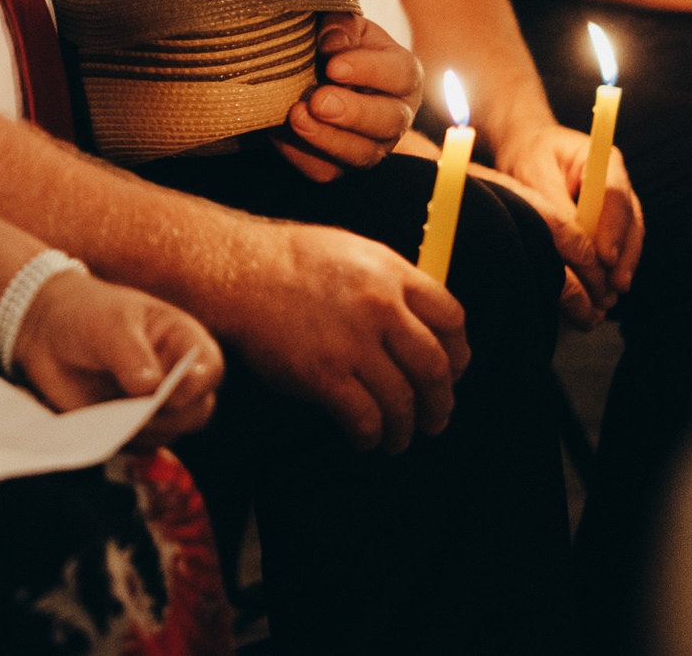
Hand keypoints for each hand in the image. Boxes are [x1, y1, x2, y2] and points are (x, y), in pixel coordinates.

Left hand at [12, 272, 221, 446]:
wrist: (48, 333)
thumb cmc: (88, 314)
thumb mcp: (109, 324)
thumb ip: (130, 353)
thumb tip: (150, 388)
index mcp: (183, 340)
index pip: (209, 368)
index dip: (194, 385)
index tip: (167, 393)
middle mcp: (178, 376)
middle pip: (196, 410)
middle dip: (168, 416)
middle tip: (134, 409)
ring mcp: (157, 404)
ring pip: (169, 432)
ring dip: (143, 429)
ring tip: (110, 413)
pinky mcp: (133, 424)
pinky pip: (139, 443)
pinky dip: (123, 438)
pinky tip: (101, 422)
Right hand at [220, 222, 466, 452]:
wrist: (232, 272)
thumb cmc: (282, 259)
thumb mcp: (348, 251)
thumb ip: (385, 282)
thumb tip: (412, 318)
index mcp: (391, 273)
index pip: (451, 317)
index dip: (459, 351)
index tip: (455, 369)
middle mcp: (381, 308)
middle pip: (435, 366)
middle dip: (441, 401)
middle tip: (436, 418)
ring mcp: (353, 343)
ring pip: (403, 400)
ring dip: (407, 427)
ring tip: (400, 438)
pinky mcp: (325, 374)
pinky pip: (365, 417)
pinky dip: (371, 435)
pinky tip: (366, 438)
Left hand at [272, 12, 421, 181]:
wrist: (307, 75)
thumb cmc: (332, 46)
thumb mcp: (338, 25)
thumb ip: (340, 25)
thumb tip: (333, 42)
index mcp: (402, 74)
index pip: (399, 74)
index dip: (369, 71)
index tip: (334, 66)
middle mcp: (396, 114)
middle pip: (389, 121)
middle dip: (353, 112)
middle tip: (319, 100)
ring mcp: (372, 145)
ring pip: (362, 154)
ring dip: (329, 139)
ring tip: (297, 117)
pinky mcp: (341, 166)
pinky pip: (326, 170)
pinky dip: (303, 154)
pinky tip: (282, 133)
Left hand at [481, 123, 642, 324]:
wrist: (523, 146)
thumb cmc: (527, 154)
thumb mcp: (533, 173)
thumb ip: (553, 203)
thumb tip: (572, 241)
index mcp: (602, 160)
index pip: (615, 196)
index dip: (613, 228)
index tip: (604, 256)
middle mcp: (617, 181)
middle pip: (630, 220)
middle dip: (624, 255)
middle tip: (614, 285)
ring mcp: (615, 202)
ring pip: (628, 236)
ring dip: (622, 266)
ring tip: (611, 294)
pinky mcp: (606, 219)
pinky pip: (616, 244)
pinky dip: (611, 266)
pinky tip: (605, 289)